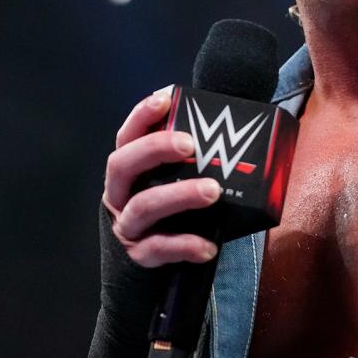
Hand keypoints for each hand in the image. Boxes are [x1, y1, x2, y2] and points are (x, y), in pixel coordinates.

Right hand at [102, 87, 222, 267]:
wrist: (153, 259)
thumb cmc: (170, 208)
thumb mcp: (173, 178)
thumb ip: (191, 156)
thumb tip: (237, 126)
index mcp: (127, 169)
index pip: (127, 136)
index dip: (141, 116)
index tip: (165, 99)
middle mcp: (119, 194)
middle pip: (122, 164)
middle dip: (154, 149)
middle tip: (190, 144)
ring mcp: (128, 225)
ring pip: (143, 207)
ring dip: (179, 195)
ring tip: (212, 191)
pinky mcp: (139, 255)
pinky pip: (158, 249)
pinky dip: (184, 245)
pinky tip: (208, 246)